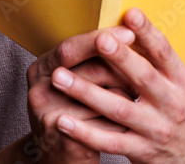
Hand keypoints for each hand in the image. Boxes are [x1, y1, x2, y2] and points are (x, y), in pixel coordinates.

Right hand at [26, 25, 138, 162]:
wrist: (60, 154)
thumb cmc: (74, 110)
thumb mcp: (73, 81)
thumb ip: (91, 59)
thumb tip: (130, 34)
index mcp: (41, 68)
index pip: (71, 47)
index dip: (100, 39)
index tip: (129, 32)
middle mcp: (38, 89)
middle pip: (86, 70)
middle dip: (120, 67)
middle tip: (146, 64)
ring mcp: (46, 115)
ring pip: (98, 98)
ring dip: (123, 93)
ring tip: (139, 90)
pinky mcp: (61, 140)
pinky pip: (100, 125)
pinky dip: (119, 121)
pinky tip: (130, 118)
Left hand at [49, 8, 184, 162]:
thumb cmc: (183, 110)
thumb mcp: (184, 82)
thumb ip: (162, 59)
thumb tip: (133, 22)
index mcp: (182, 81)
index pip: (164, 52)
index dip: (148, 33)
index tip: (130, 13)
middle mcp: (172, 104)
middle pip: (143, 78)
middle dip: (120, 58)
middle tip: (98, 40)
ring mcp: (156, 129)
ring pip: (119, 109)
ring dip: (87, 93)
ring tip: (59, 77)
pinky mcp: (141, 151)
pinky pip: (109, 141)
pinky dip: (85, 132)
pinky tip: (63, 120)